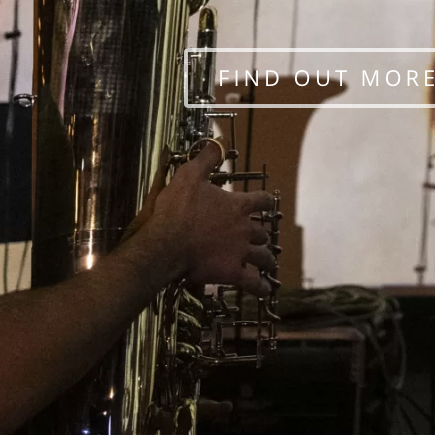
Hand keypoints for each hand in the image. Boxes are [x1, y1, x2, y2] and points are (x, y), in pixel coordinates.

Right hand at [132, 142, 275, 293]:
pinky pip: (252, 283)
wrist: (167, 244)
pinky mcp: (233, 273)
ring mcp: (240, 252)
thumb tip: (216, 142)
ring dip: (266, 259)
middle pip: (261, 232)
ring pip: (262, 256)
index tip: (268, 204)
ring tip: (268, 263)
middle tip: (261, 239)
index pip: (261, 201)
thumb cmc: (177, 210)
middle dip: (261, 235)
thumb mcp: (189, 176)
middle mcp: (244, 228)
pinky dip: (260, 288)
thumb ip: (205, 160)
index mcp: (237, 206)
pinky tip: (264, 291)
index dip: (265, 202)